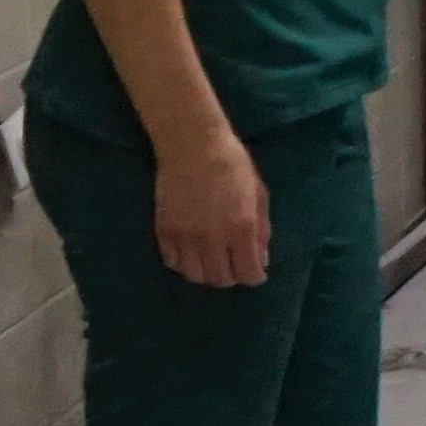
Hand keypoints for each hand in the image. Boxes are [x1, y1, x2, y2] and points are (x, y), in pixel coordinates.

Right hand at [153, 132, 270, 287]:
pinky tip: (192, 252)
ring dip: (206, 273)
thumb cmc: (233, 165)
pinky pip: (172, 262)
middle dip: (231, 276)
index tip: (256, 273)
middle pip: (220, 279)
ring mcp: (184, 236)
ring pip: (194, 275)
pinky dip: (184, 263)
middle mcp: (211, 238)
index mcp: (240, 227)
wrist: (193, 146)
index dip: (254, 276)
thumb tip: (261, 259)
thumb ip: (261, 229)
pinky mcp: (164, 231)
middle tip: (234, 265)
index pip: (247, 272)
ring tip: (213, 260)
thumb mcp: (258, 194)